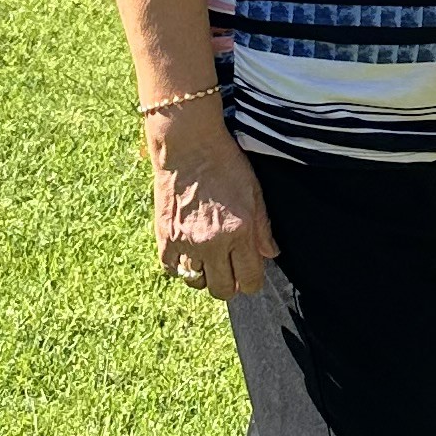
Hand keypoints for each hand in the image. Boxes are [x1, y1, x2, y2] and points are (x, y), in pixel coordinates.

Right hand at [150, 106, 277, 297]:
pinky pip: (171, 269)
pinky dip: (179, 266)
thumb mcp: (254, 192)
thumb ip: (263, 228)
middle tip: (229, 270)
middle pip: (222, 289)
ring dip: (204, 276)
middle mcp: (213, 243)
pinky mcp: (165, 237)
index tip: (249, 275)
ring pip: (196, 282)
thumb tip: (270, 254)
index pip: (250, 280)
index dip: (252, 282)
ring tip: (208, 260)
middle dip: (230, 285)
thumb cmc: (225, 163)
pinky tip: (187, 253)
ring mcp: (186, 242)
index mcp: (239, 232)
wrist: (188, 145)